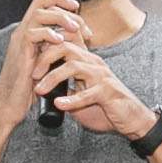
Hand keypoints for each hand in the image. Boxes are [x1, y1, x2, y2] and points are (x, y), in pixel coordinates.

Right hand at [0, 0, 91, 132]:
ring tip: (75, 30)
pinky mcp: (19, 51)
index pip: (43, 3)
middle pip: (42, 2)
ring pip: (39, 13)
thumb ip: (56, 49)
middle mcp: (23, 31)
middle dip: (66, 8)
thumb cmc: (28, 89)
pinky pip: (33, 33)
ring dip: (61, 18)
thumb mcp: (46, 64)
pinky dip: (49, 34)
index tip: (78, 10)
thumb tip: (75, 40)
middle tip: (81, 25)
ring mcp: (19, 40)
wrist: (9, 105)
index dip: (62, 1)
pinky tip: (61, 41)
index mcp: (29, 32)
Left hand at [31, 31, 154, 138]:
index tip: (30, 63)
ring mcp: (101, 76)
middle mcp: (93, 63)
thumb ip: (64, 88)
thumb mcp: (80, 95)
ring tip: (40, 90)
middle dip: (44, 59)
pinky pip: (88, 93)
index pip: (64, 42)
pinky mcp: (107, 91)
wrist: (131, 120)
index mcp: (86, 61)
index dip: (45, 48)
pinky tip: (60, 104)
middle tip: (32, 75)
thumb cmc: (105, 106)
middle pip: (65, 47)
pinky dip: (71, 99)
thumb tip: (42, 88)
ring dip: (53, 77)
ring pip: (73, 66)